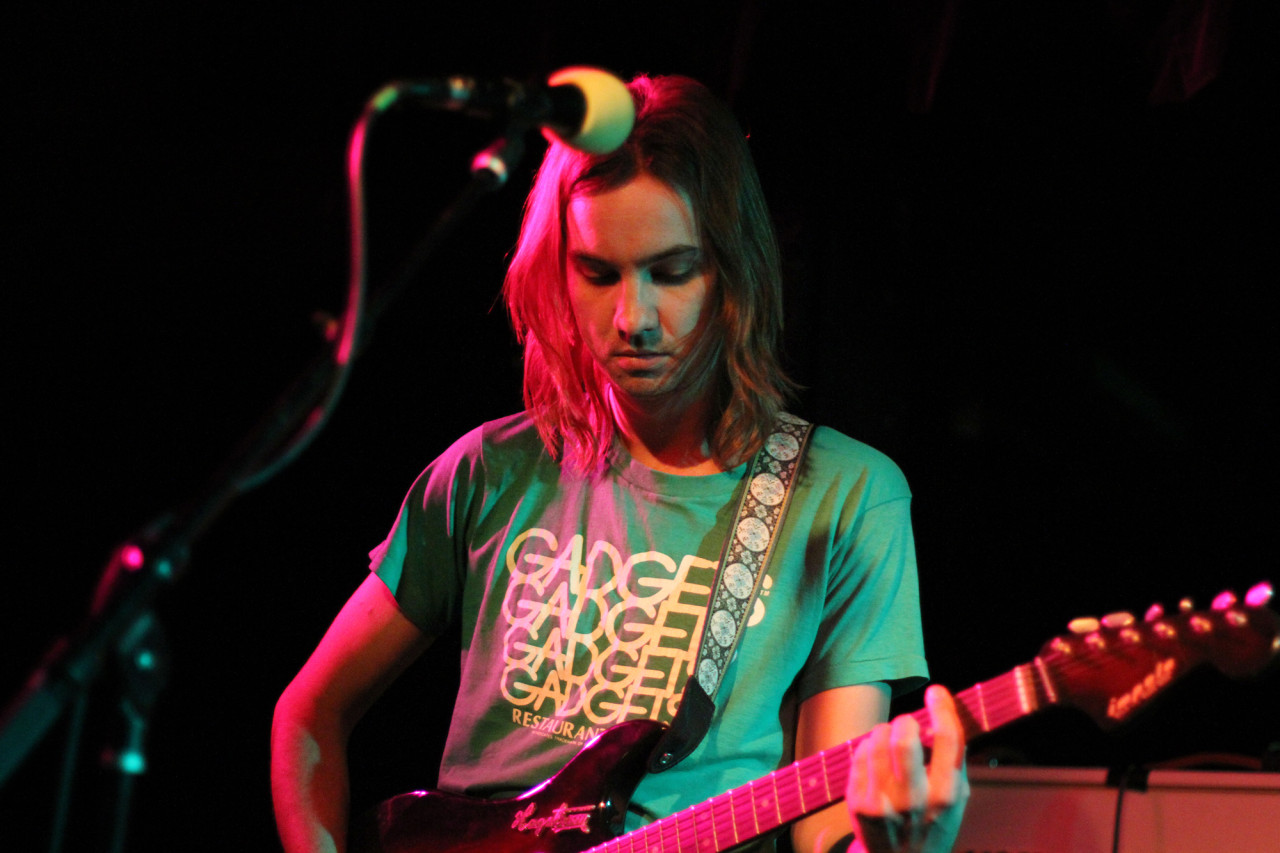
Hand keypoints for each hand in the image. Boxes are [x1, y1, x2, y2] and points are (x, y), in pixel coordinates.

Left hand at [845, 685, 968, 852]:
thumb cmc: (931, 824)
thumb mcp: (955, 800)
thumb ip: (953, 762)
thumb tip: (943, 713)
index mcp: (946, 797)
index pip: (949, 741)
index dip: (942, 708)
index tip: (936, 691)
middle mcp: (915, 801)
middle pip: (904, 739)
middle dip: (905, 722)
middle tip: (906, 724)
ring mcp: (883, 804)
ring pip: (877, 742)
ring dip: (884, 730)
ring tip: (889, 737)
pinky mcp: (858, 804)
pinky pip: (860, 755)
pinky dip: (868, 746)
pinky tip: (875, 754)